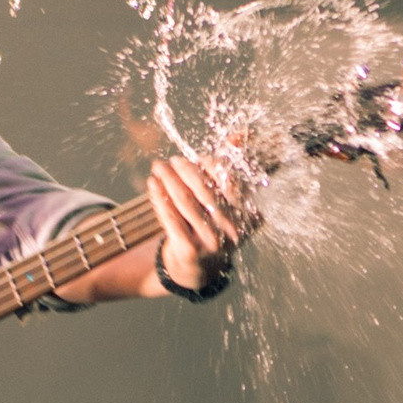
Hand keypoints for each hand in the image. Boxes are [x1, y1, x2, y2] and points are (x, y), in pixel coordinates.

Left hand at [149, 154, 254, 292]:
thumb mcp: (227, 203)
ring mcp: (212, 242)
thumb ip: (231, 169)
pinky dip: (160, 199)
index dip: (212, 166)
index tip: (198, 157)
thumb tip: (239, 134)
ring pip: (186, 203)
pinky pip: (171, 219)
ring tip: (158, 167)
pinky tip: (153, 185)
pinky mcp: (189, 250)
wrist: (200, 268)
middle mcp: (233, 231)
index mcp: (248, 216)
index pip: (230, 182)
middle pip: (205, 192)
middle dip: (186, 171)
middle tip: (173, 160)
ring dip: (169, 180)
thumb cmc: (213, 226)